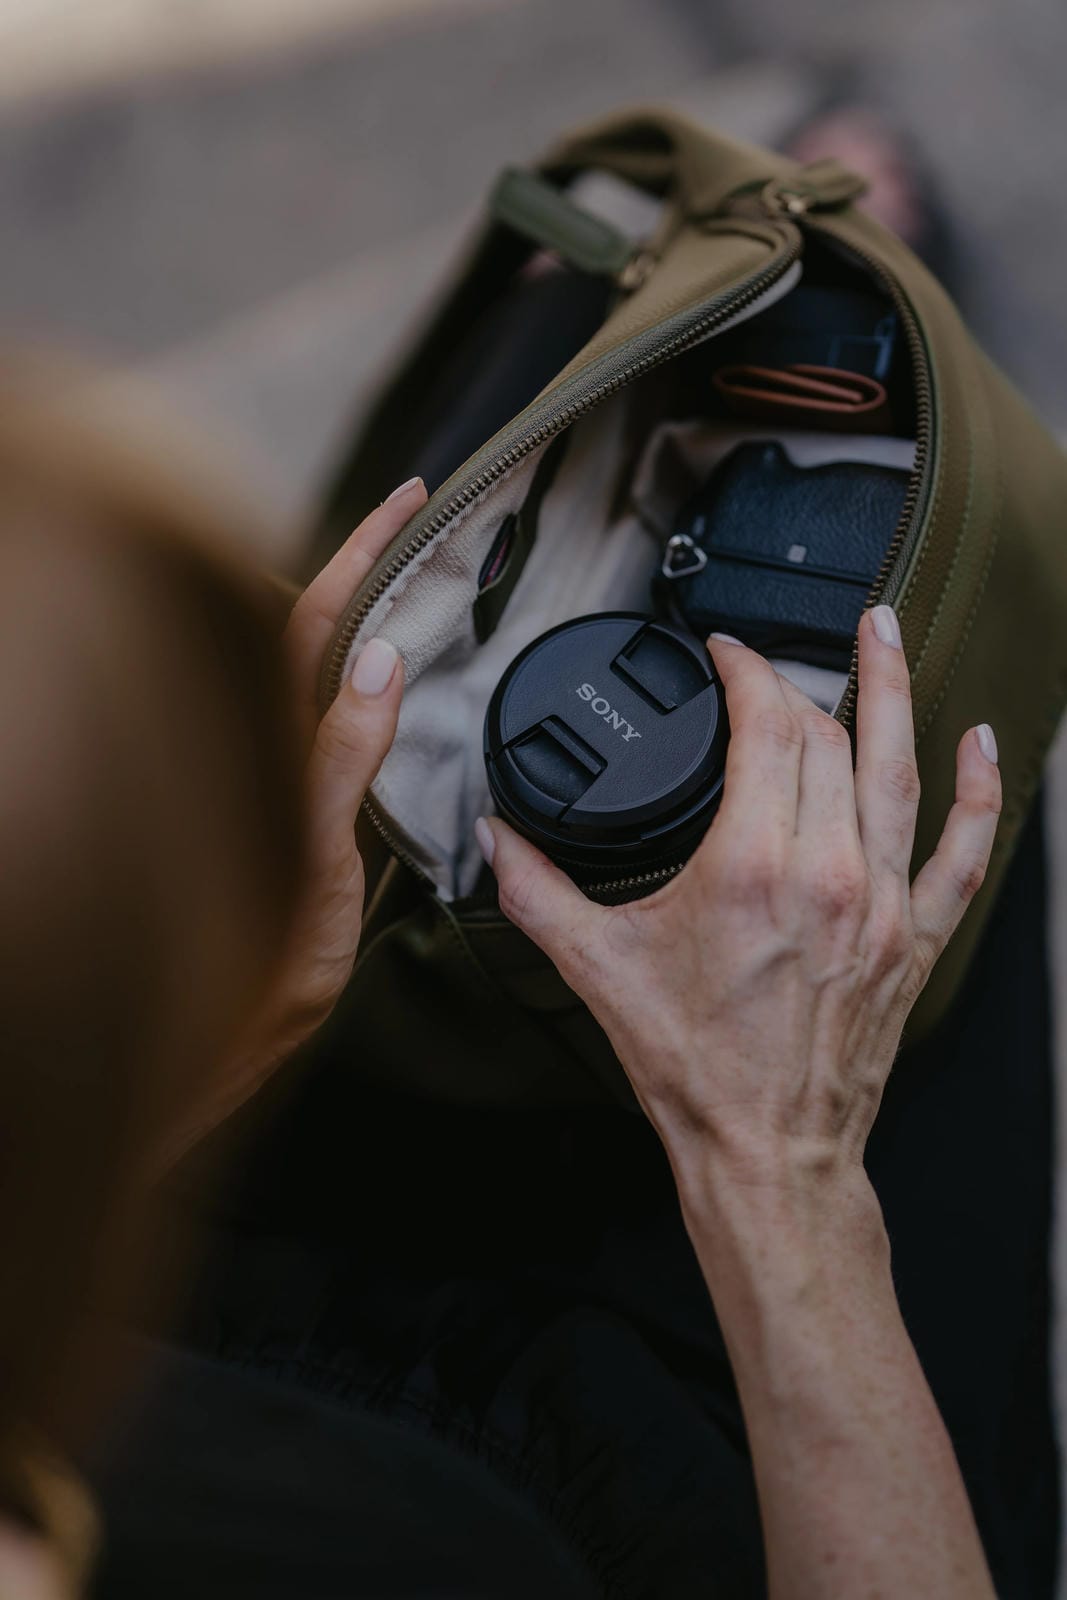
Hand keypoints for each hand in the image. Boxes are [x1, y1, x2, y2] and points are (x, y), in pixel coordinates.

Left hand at [165, 476, 425, 1159]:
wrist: (215, 1048)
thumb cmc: (256, 973)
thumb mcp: (316, 866)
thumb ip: (340, 757)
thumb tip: (377, 662)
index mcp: (268, 747)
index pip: (317, 619)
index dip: (366, 551)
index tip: (413, 499)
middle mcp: (256, 749)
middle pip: (302, 624)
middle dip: (357, 566)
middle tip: (413, 526)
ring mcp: (263, 772)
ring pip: (298, 664)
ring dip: (346, 614)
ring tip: (398, 578)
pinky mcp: (274, 803)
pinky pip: (307, 710)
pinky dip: (338, 672)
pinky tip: (364, 675)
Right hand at [475, 607, 1001, 1195]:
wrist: (766, 1150)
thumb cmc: (696, 1070)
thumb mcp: (598, 968)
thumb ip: (537, 891)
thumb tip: (496, 839)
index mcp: (752, 867)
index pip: (763, 725)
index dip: (744, 670)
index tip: (723, 654)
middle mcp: (828, 872)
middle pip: (824, 736)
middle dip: (793, 683)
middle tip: (767, 663)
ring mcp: (880, 903)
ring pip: (898, 767)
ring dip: (894, 689)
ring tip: (885, 631)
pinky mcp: (912, 938)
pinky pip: (960, 851)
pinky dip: (977, 792)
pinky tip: (981, 744)